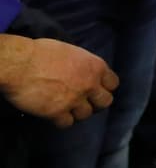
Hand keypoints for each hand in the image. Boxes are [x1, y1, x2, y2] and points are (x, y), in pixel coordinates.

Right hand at [0, 38, 116, 127]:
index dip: (104, 88)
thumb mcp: (72, 52)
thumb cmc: (42, 52)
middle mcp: (89, 84)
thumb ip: (83, 65)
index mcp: (95, 67)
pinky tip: (54, 114)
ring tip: (67, 108)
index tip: (96, 90)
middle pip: (105, 102)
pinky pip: (67, 123)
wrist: (21, 64)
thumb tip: (83, 71)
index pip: (113, 84)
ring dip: (77, 113)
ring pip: (85, 115)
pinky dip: (61, 121)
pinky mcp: (57, 112)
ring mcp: (75, 100)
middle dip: (96, 104)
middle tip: (84, 102)